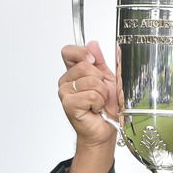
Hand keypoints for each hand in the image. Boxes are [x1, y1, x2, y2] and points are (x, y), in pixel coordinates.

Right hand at [57, 41, 121, 172]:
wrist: (106, 128)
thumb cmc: (106, 107)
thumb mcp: (108, 79)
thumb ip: (100, 61)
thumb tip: (93, 44)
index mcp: (74, 72)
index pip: (68, 52)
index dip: (82, 53)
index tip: (93, 61)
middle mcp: (66, 81)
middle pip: (85, 66)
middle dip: (101, 80)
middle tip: (100, 93)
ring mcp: (65, 92)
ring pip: (90, 81)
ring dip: (101, 94)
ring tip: (98, 102)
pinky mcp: (68, 104)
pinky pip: (90, 95)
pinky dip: (98, 102)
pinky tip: (94, 109)